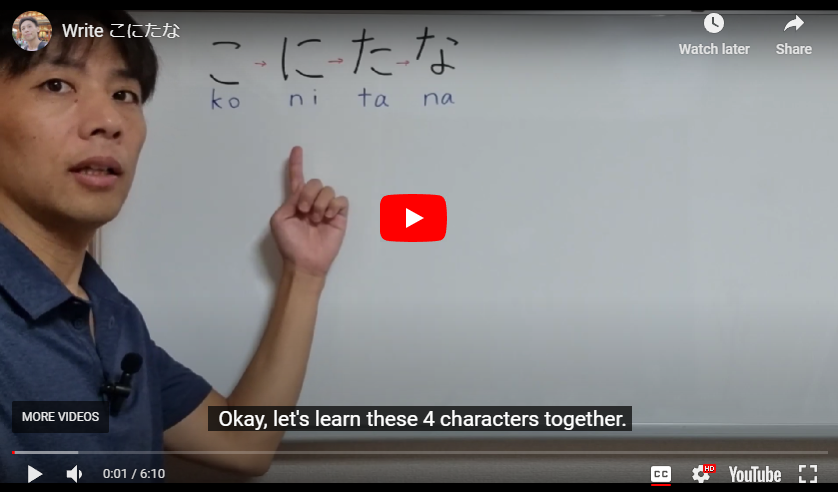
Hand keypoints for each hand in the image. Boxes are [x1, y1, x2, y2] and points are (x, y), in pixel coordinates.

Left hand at [270, 147, 348, 277]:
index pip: (296, 178)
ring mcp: (326, 209)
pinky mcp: (339, 217)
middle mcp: (312, 202)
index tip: (296, 148)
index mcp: (295, 202)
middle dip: (308, 194)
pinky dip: (333, 207)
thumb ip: (289, 201)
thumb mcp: (280, 220)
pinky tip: (327, 217)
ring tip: (316, 219)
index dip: (296, 164)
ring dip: (320, 203)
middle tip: (303, 211)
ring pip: (328, 190)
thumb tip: (302, 193)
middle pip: (315, 182)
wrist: (305, 261)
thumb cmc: (289, 244)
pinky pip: (341, 201)